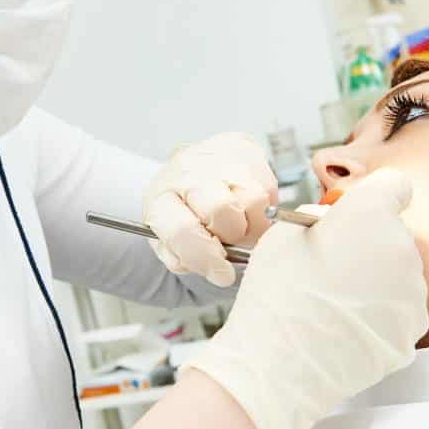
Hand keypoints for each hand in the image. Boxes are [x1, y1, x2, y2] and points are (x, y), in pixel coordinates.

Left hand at [144, 133, 278, 287]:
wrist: (194, 168)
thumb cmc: (182, 210)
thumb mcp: (170, 238)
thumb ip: (185, 258)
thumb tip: (217, 270)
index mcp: (160, 199)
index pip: (183, 230)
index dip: (206, 258)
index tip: (222, 274)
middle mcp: (187, 174)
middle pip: (221, 209)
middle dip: (232, 235)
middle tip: (229, 239)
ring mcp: (218, 161)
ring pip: (251, 200)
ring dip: (251, 224)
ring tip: (239, 224)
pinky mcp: (247, 154)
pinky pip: (267, 191)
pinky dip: (263, 211)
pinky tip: (247, 210)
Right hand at [185, 167, 428, 428]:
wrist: (281, 365)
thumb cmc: (276, 294)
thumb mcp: (283, 235)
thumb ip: (318, 217)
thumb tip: (331, 222)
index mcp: (372, 214)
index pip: (395, 185)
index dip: (374, 198)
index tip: (356, 217)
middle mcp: (403, 249)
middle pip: (396, 235)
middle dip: (371, 245)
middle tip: (333, 269)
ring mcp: (413, 294)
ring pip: (401, 276)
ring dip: (378, 283)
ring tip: (337, 306)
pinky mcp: (412, 333)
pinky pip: (401, 313)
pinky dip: (381, 318)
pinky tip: (346, 330)